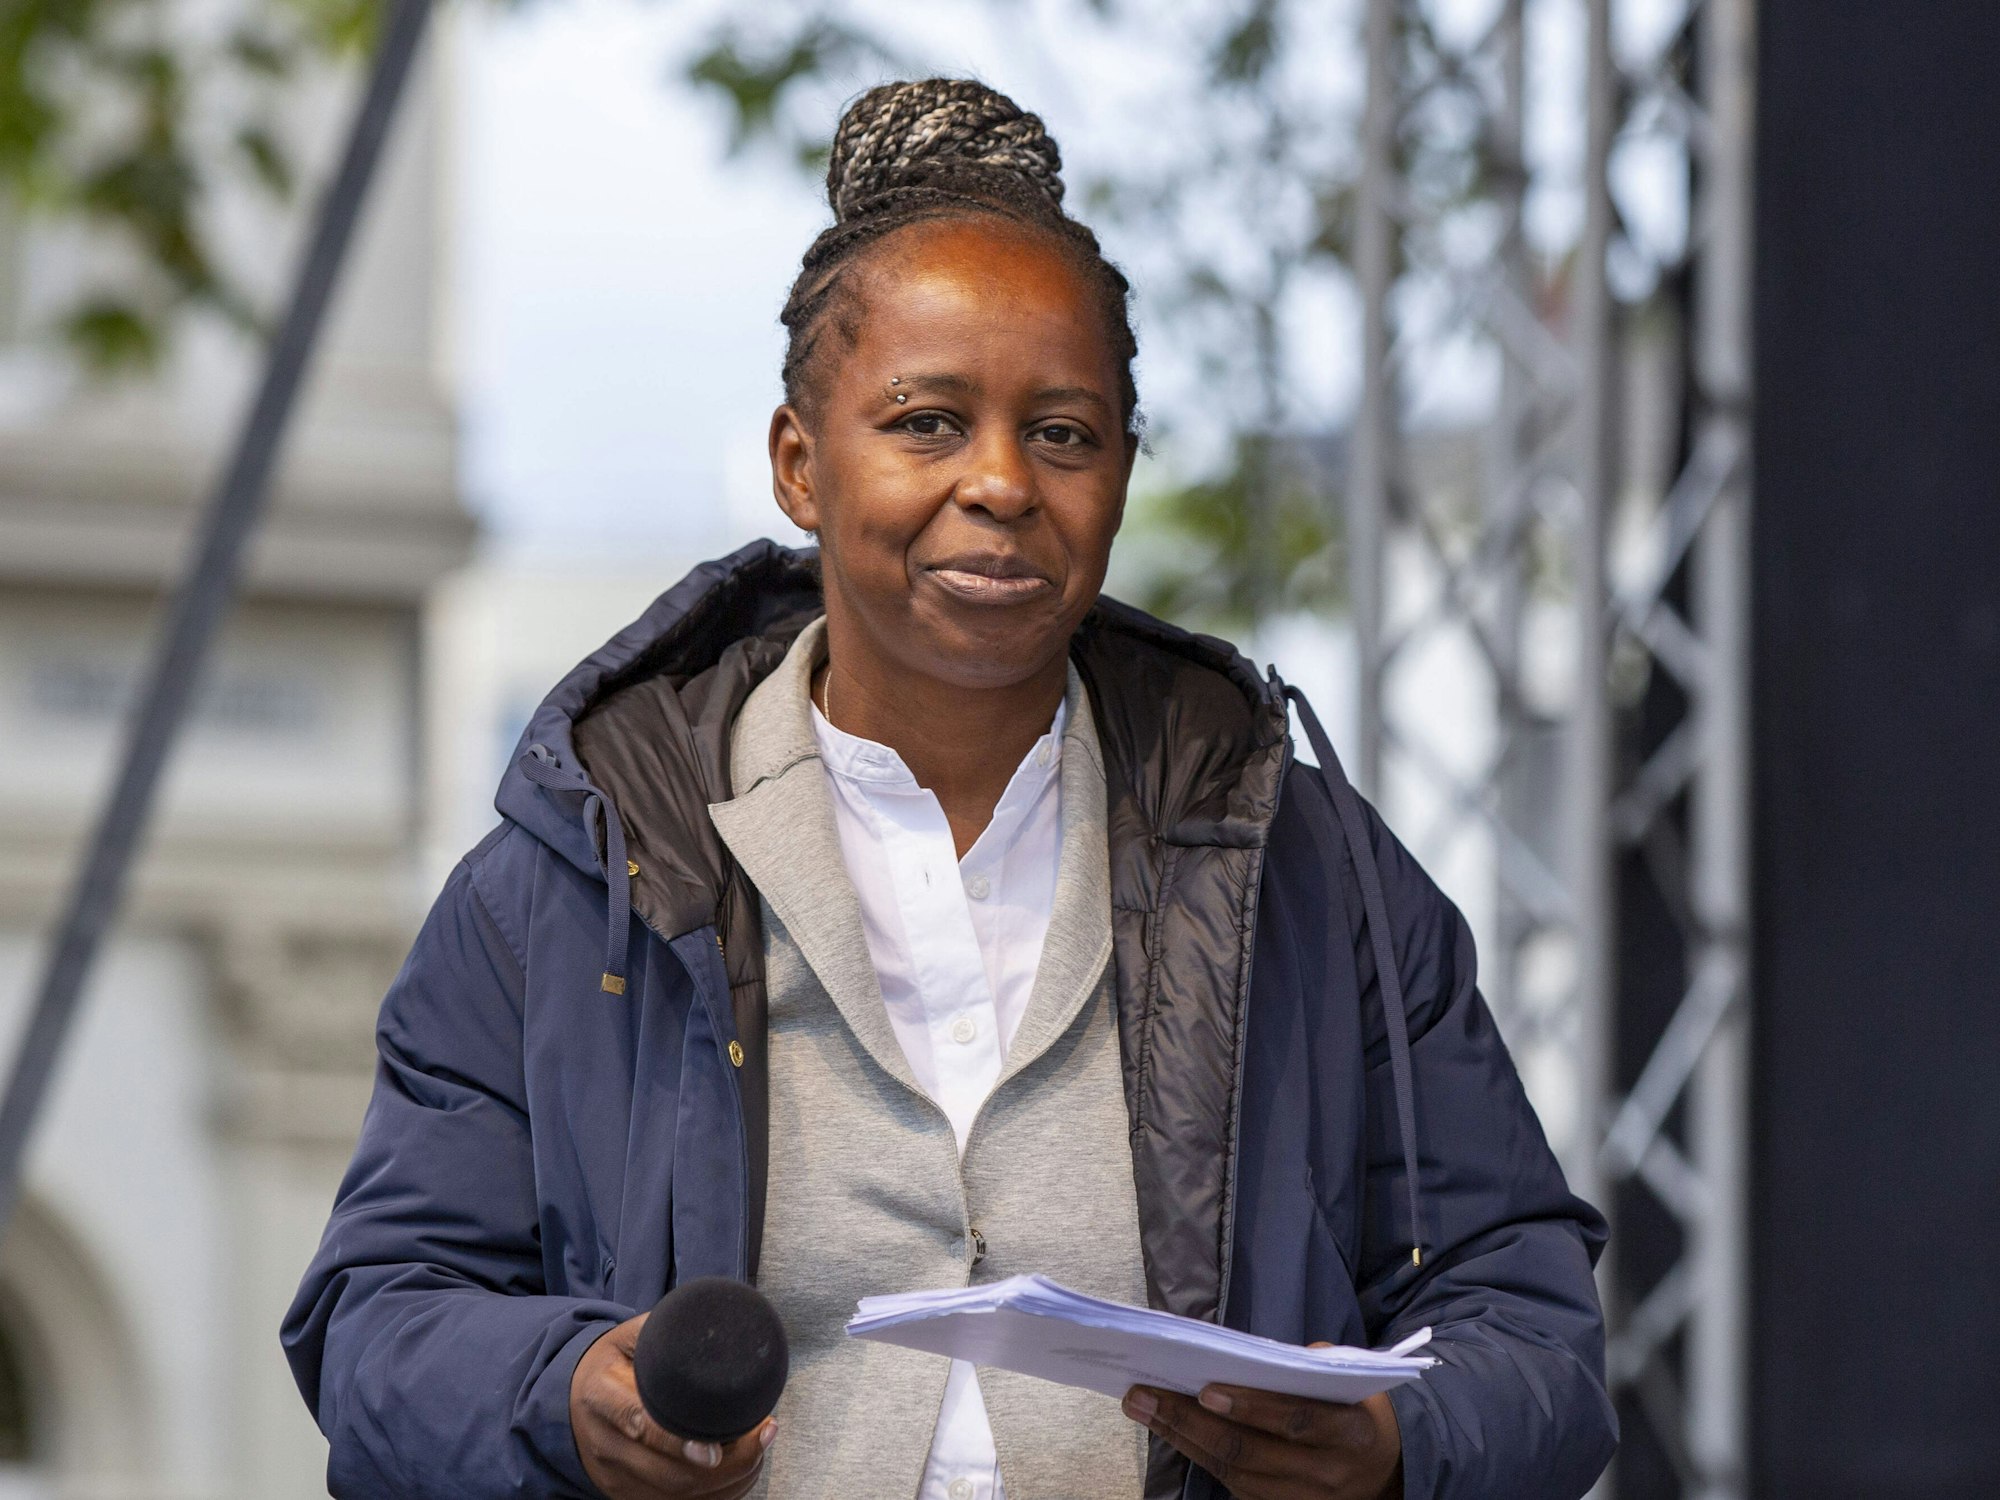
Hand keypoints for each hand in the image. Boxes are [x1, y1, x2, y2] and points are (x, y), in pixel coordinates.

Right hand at [569, 1313, 775, 1498]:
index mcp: (602, 1395)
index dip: (678, 1441)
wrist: (573, 1400)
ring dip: (730, 1480)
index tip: (715, 1448)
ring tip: (760, 1446)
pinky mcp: (626, 1496)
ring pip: (678, 1497)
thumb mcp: (629, 1336)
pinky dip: (718, 1493)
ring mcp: (615, 1478)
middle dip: (727, 1465)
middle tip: (763, 1432)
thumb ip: (665, 1331)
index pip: (639, 1425)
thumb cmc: (612, 1363)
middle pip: (667, 1475)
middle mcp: (605, 1445)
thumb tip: (713, 1324)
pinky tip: (742, 1469)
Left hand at [1123, 1354, 1402, 1499]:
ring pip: (1233, 1472)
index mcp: (1351, 1432)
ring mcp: (1302, 1499)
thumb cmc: (1356, 1409)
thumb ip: (1303, 1366)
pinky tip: (1169, 1429)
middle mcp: (1327, 1474)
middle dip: (1190, 1421)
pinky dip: (1196, 1454)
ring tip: (1143, 1407)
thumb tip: (1241, 1357)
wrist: (1387, 1469)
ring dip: (1181, 1438)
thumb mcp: (1344, 1379)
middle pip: (1250, 1452)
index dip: (1250, 1407)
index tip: (1205, 1389)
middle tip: (1145, 1393)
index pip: (1296, 1420)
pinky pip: (1231, 1484)